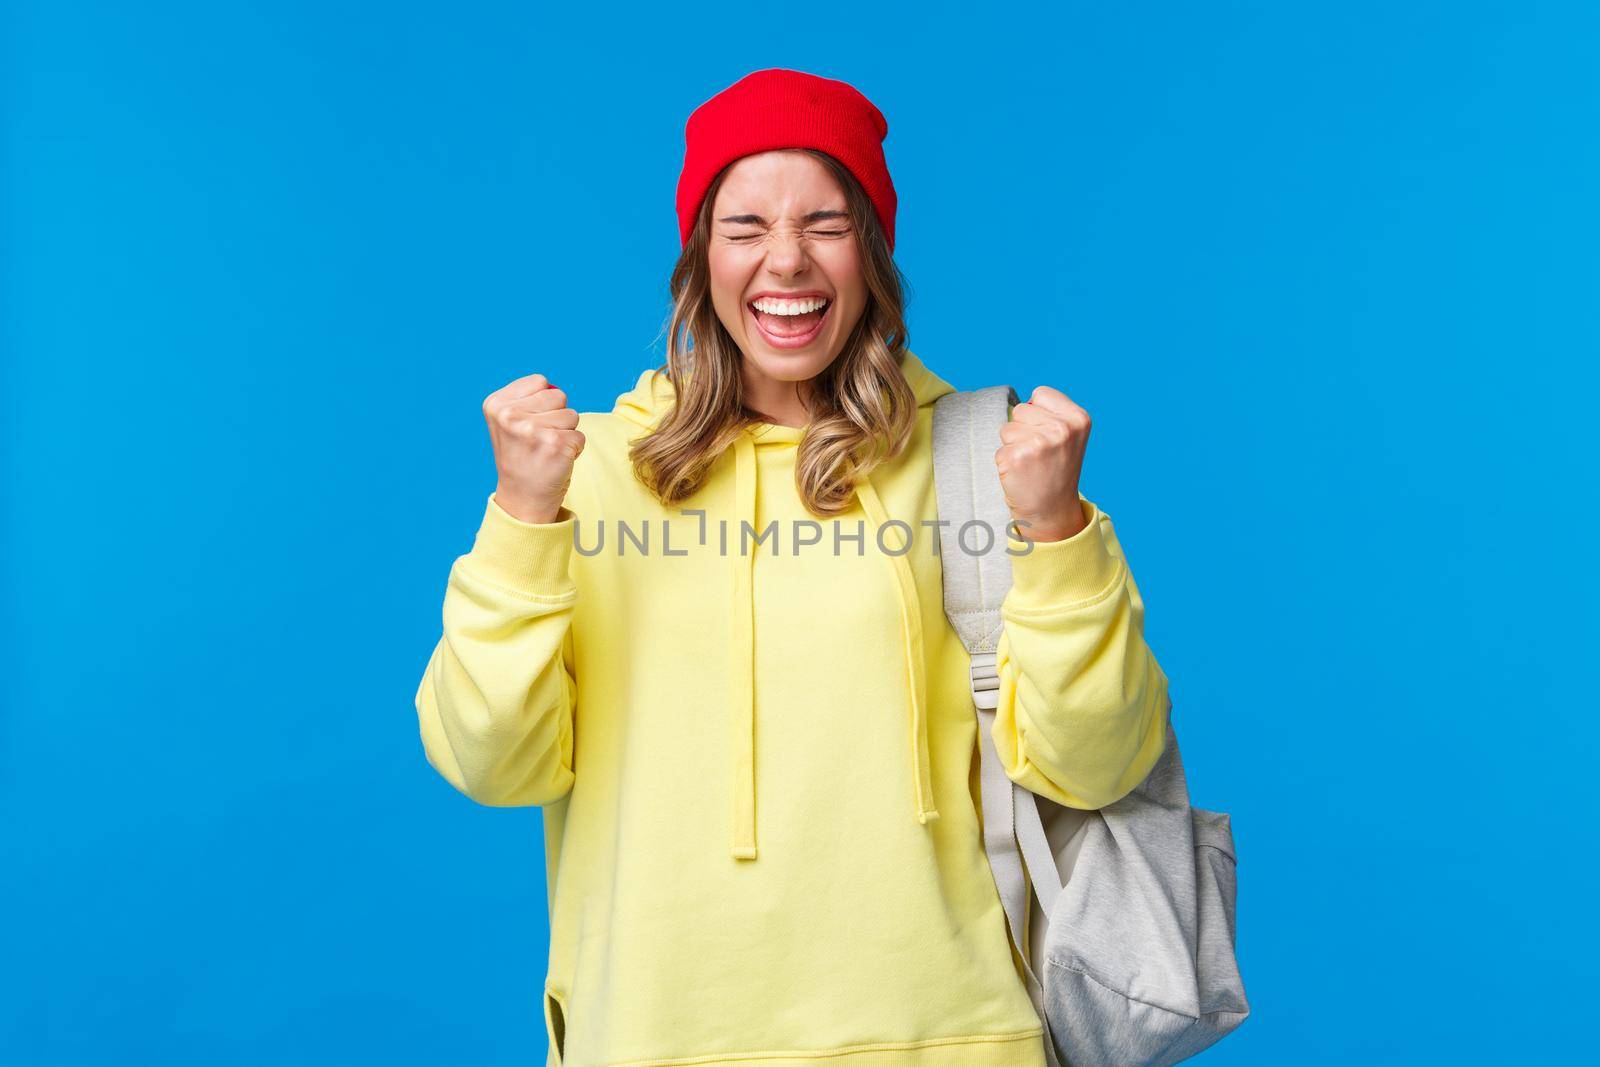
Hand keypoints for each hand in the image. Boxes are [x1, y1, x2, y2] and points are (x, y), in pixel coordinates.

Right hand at [482, 373, 584, 524]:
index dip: (542, 403)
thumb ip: (528, 398)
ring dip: (566, 433)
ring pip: (572, 415)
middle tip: (540, 440)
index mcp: (496, 404)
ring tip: (547, 450)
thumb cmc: (522, 455)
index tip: (528, 425)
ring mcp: (531, 430)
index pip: (540, 382)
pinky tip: (555, 461)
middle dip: (556, 416)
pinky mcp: (554, 445)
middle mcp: (509, 415)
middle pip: (558, 396)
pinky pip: (580, 436)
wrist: (522, 498)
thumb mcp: (509, 422)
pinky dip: (574, 449)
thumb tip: (554, 388)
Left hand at [996, 385, 1090, 542]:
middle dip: (1023, 430)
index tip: (1048, 437)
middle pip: (1020, 410)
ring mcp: (1040, 443)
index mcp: (1078, 418)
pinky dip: (1005, 463)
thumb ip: (1050, 414)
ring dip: (1012, 446)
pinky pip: (999, 449)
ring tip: (1030, 465)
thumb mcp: (1068, 437)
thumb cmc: (1056, 471)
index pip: (1040, 394)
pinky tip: (1021, 475)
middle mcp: (1062, 428)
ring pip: (1006, 428)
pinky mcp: (1017, 458)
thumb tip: (1018, 404)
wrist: (1053, 512)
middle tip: (1038, 456)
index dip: (1037, 415)